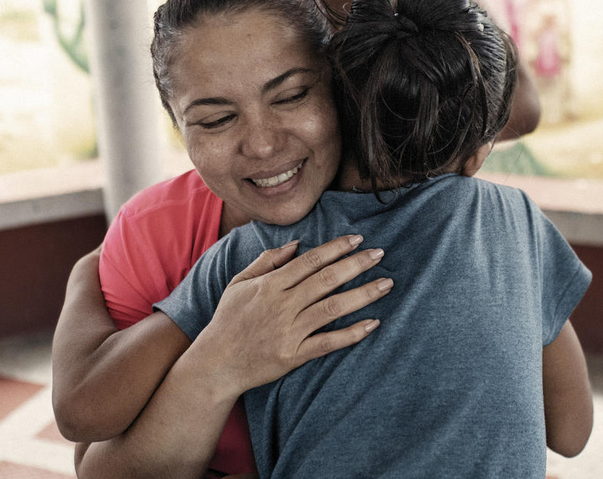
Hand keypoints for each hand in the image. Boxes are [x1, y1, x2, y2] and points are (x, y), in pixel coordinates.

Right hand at [196, 234, 391, 394]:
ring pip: (333, 308)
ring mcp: (289, 331)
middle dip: (356, 264)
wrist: (216, 363)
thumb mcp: (239, 283)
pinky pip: (328, 342)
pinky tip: (373, 323)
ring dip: (363, 294)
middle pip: (326, 279)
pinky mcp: (294, 355)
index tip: (357, 239)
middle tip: (379, 253)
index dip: (335, 248)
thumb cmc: (228, 320)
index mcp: (270, 285)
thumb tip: (296, 243)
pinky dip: (352, 334)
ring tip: (386, 284)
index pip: (310, 261)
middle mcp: (282, 305)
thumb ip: (267, 260)